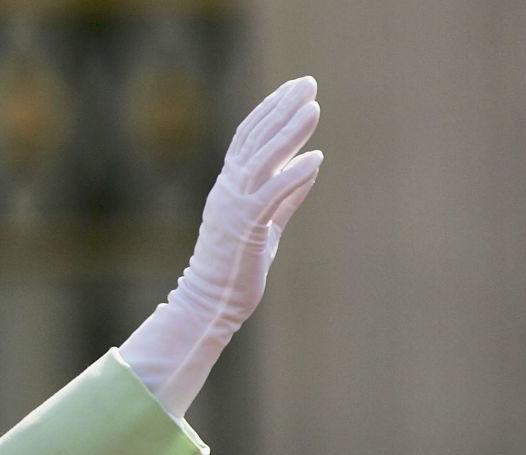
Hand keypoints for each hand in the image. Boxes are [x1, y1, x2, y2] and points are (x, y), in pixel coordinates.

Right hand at [193, 75, 322, 321]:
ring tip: (313, 109)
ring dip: (289, 133)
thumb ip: (287, 196)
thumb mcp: (266, 224)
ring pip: (262, 160)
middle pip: (256, 139)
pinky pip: (270, 195)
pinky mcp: (245, 227)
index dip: (270, 109)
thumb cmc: (236, 266)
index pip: (248, 137)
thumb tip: (310, 165)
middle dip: (282, 108)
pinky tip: (315, 158)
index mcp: (229, 186)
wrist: (210, 301)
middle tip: (307, 83)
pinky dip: (292, 176)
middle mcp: (228, 189)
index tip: (293, 88)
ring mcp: (234, 206)